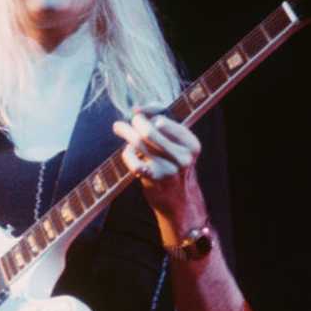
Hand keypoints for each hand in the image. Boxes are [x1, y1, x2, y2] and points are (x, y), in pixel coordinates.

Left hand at [112, 105, 206, 231]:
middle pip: (150, 130)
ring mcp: (169, 169)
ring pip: (139, 143)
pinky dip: (127, 154)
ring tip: (119, 127)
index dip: (148, 109)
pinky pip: (133, 161)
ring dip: (125, 132)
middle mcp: (183, 156)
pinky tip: (128, 152)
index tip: (136, 110)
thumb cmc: (175, 166)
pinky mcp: (154, 179)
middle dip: (134, 122)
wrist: (180, 201)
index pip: (166, 118)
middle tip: (125, 121)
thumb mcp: (178, 147)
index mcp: (191, 144)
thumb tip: (135, 110)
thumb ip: (163, 125)